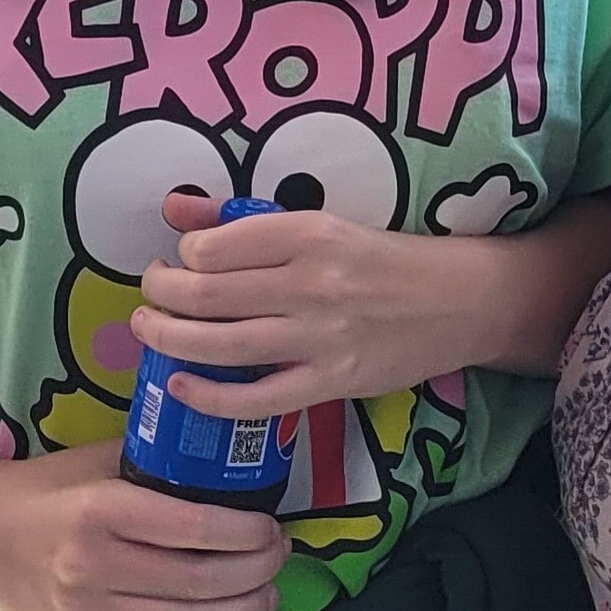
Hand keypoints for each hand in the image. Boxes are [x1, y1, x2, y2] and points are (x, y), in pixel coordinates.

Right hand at [0, 447, 286, 610]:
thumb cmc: (45, 491)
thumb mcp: (95, 460)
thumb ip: (153, 460)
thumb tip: (223, 458)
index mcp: (102, 510)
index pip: (194, 526)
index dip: (245, 532)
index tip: (270, 528)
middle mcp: (93, 566)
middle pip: (197, 579)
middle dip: (254, 572)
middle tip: (278, 559)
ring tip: (266, 596)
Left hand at [131, 190, 509, 414]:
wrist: (460, 301)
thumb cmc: (385, 257)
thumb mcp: (321, 222)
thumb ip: (243, 218)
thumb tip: (175, 210)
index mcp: (311, 232)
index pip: (215, 246)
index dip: (183, 254)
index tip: (183, 258)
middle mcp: (312, 283)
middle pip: (207, 295)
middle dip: (161, 295)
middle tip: (151, 295)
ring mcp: (321, 338)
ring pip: (221, 346)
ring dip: (169, 340)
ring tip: (150, 330)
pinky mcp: (332, 382)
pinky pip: (256, 401)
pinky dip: (210, 397)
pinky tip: (180, 387)